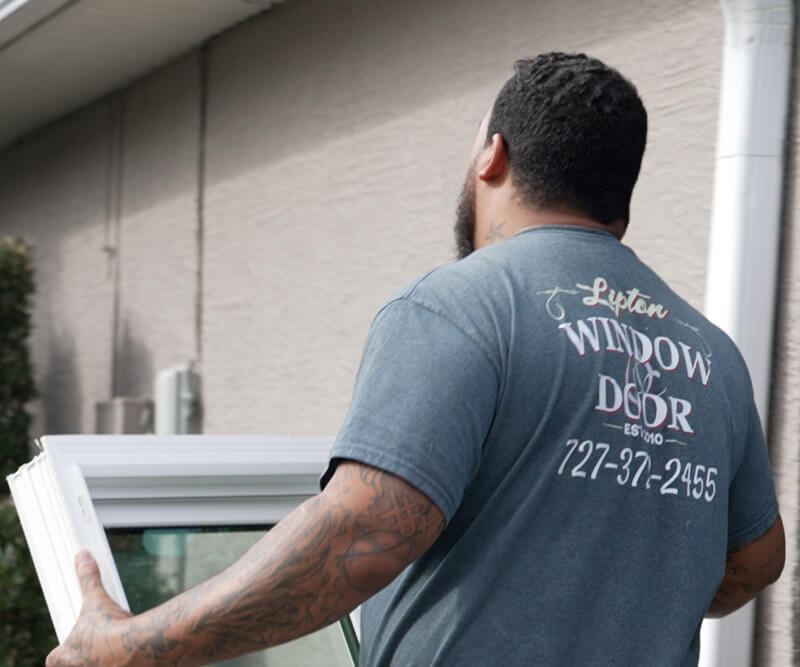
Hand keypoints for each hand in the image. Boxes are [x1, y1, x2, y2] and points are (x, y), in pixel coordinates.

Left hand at [46, 550, 134, 666]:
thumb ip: (88, 579)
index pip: (55, 657)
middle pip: (74, 664)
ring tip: (116, 645)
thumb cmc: (111, 628)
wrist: (139, 646)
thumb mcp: (97, 599)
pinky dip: (119, 662)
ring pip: (94, 666)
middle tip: (100, 640)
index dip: (66, 646)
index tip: (79, 636)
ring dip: (102, 659)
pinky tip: (129, 653)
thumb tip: (82, 557)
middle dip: (86, 654)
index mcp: (64, 657)